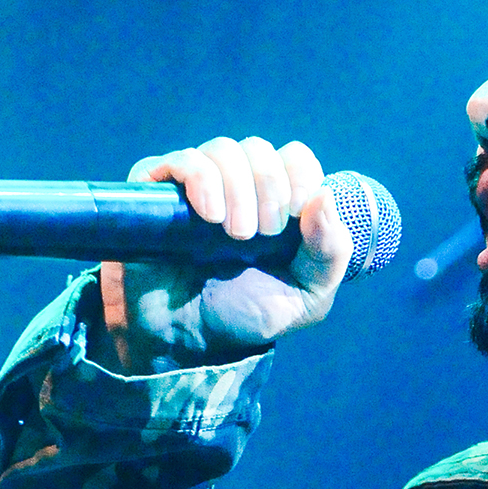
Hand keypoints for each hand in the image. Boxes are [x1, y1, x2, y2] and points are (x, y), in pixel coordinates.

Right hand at [98, 135, 354, 372]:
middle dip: (268, 189)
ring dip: (237, 188)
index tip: (295, 215)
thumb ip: (329, 254)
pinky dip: (201, 179)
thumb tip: (325, 196)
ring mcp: (198, 185)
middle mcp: (239, 186)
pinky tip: (209, 215)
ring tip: (235, 236)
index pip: (295, 157)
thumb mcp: (305, 297)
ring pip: (223, 149)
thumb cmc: (244, 315)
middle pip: (259, 150)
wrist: (187, 338)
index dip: (300, 176)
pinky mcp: (158, 189)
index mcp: (277, 203)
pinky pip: (181, 160)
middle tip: (261, 236)